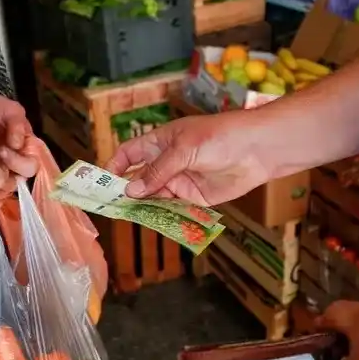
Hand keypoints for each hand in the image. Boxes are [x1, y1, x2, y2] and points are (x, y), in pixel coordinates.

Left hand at [0, 92, 37, 179]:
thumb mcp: (11, 111)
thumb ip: (17, 125)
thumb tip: (17, 145)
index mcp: (30, 148)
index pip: (32, 165)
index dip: (19, 162)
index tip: (2, 150)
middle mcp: (20, 161)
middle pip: (20, 179)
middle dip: (7, 175)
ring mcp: (5, 167)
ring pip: (6, 185)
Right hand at [105, 114, 271, 204]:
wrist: (257, 150)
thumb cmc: (220, 137)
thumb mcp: (183, 150)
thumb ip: (158, 171)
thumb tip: (131, 190)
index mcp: (160, 143)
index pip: (129, 153)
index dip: (114, 165)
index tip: (101, 182)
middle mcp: (167, 163)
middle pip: (139, 179)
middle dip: (125, 191)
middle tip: (110, 207)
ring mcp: (180, 181)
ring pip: (154, 197)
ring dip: (143, 206)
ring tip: (129, 218)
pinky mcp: (195, 198)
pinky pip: (173, 208)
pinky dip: (163, 216)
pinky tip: (152, 222)